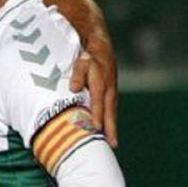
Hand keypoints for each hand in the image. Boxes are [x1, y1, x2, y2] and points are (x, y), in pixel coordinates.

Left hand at [70, 32, 117, 147]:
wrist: (98, 42)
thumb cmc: (86, 53)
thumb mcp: (81, 60)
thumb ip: (78, 74)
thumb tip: (74, 89)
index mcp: (100, 80)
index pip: (98, 100)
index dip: (98, 114)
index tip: (97, 129)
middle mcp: (109, 86)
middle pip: (110, 110)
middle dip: (111, 127)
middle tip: (112, 144)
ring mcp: (112, 88)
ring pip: (112, 110)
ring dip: (113, 126)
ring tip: (112, 142)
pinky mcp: (111, 90)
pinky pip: (111, 107)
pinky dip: (110, 118)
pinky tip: (108, 130)